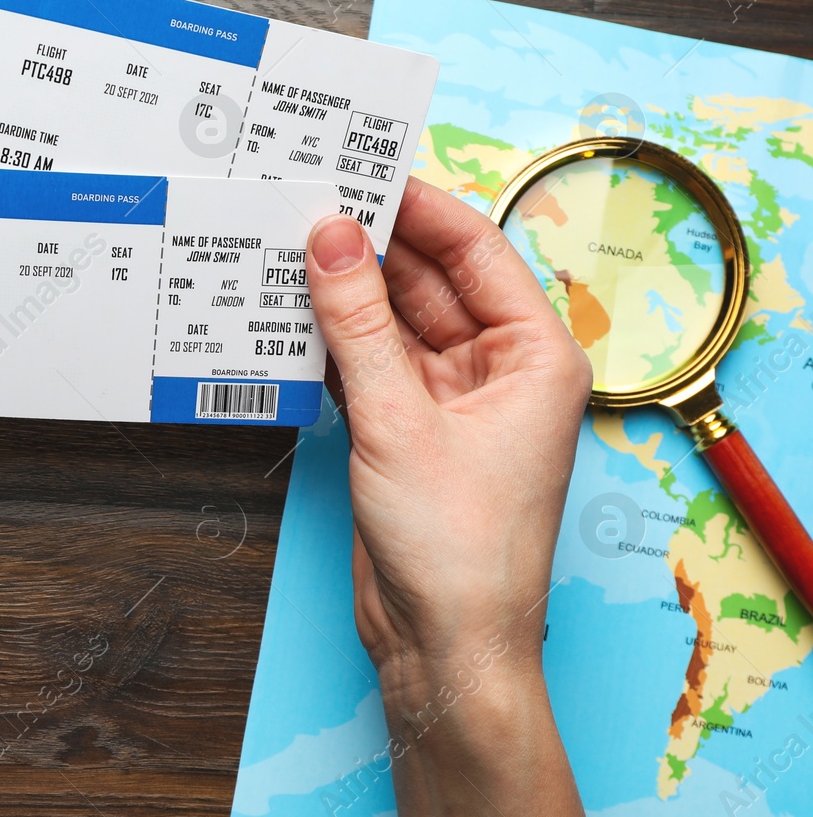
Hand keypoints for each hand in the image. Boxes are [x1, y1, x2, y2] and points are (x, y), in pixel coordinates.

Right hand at [306, 178, 594, 816]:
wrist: (443, 647)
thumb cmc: (461, 550)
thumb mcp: (400, 421)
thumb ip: (357, 325)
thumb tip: (331, 236)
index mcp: (534, 355)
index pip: (474, 251)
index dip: (418, 206)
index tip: (360, 169)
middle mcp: (497, 368)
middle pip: (427, 280)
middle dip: (369, 245)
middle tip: (303, 198)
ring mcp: (448, 398)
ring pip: (390, 320)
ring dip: (342, 291)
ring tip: (282, 243)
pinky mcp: (406, 428)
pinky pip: (366, 361)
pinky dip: (330, 339)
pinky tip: (286, 308)